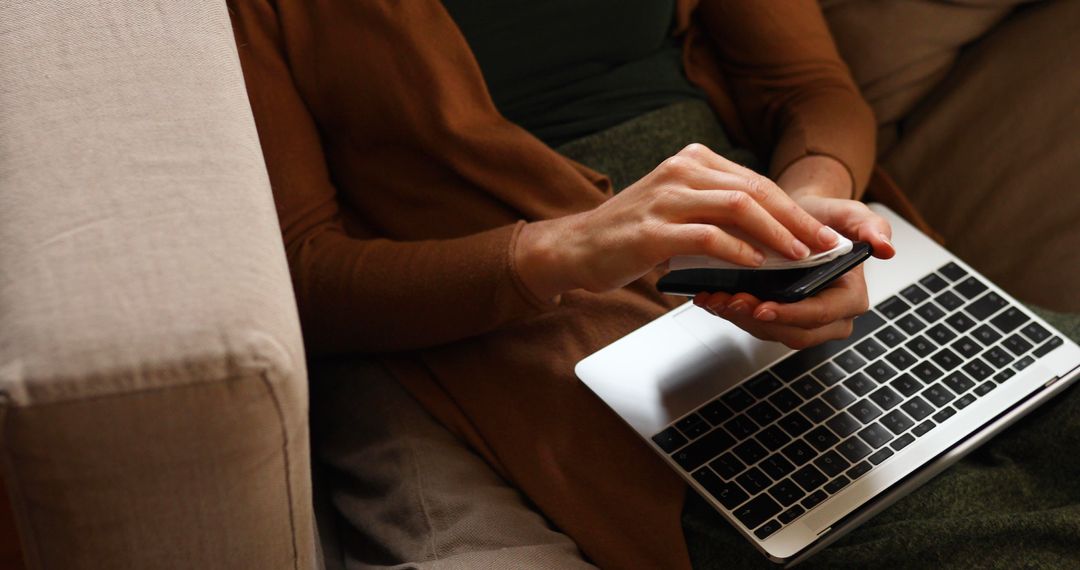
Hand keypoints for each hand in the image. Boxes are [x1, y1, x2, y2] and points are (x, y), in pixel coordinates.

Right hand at [515, 144, 841, 298]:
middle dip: (796, 221)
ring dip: (776, 234)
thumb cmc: (629, 235)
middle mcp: (680, 170)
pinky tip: (756, 265)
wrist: (576, 247)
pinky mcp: (652, 230)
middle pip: (754, 190)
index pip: (755, 181)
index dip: (794, 209)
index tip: (821, 233)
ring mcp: (665, 197)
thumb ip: (718, 215)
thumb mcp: (678, 211)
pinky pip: (707, 236)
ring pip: (738, 207)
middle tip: (823, 246)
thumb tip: (774, 240)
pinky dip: (738, 251)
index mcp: (691, 161)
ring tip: (799, 257)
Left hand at [693, 184, 895, 348]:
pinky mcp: (776, 318)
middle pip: (792, 331)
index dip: (791, 314)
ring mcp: (800, 321)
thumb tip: (886, 247)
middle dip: (757, 320)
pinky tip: (710, 296)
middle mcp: (827, 317)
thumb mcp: (848, 213)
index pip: (820, 315)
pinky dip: (730, 312)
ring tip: (713, 297)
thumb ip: (870, 225)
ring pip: (769, 331)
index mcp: (849, 297)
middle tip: (728, 301)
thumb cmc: (822, 216)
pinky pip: (753, 323)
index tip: (762, 305)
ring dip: (738, 317)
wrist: (797, 216)